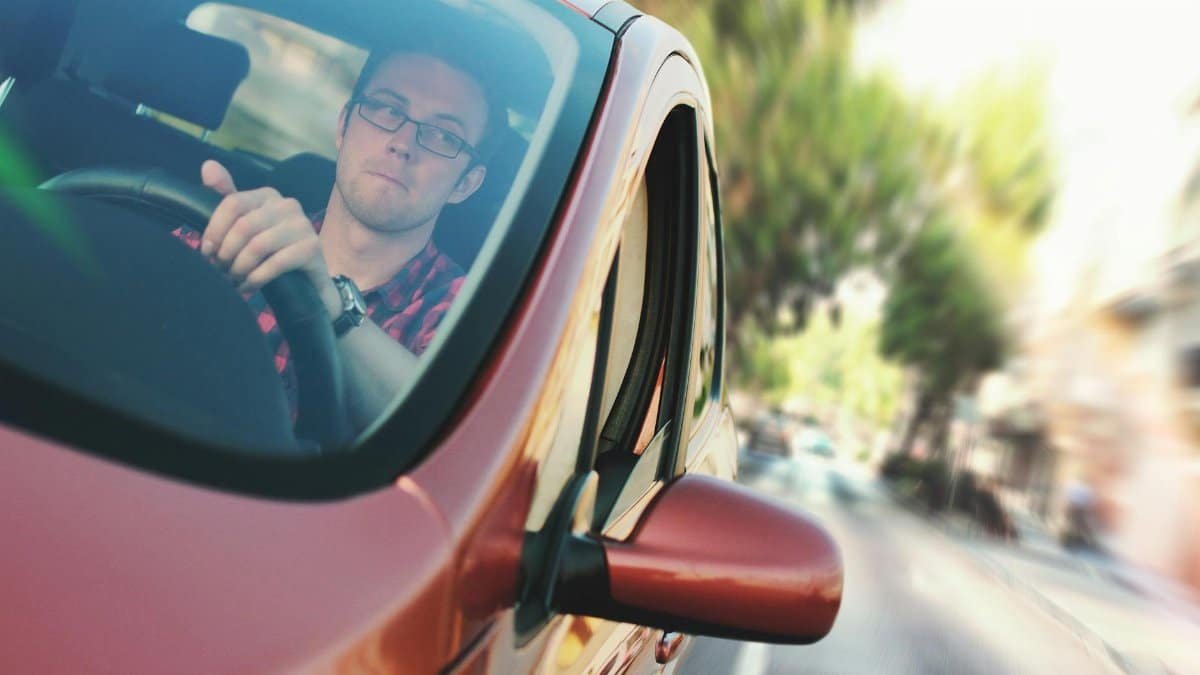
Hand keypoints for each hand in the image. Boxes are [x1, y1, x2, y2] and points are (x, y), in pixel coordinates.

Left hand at [200, 159, 330, 297]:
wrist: (307, 281)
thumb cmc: (271, 252)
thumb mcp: (246, 226)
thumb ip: (226, 198)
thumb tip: (207, 166)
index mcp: (268, 196)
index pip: (232, 203)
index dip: (215, 230)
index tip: (207, 252)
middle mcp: (288, 205)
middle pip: (243, 226)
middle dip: (226, 253)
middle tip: (220, 271)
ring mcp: (303, 225)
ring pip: (257, 246)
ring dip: (240, 268)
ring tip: (233, 280)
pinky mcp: (312, 248)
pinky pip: (275, 263)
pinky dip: (256, 278)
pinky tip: (248, 286)